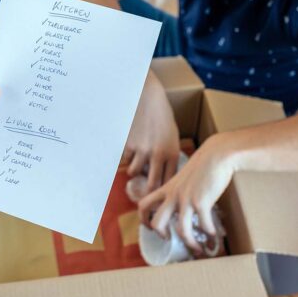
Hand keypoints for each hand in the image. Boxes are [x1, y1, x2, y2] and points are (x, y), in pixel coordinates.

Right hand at [122, 72, 181, 194]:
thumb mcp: (171, 137)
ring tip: (136, 160)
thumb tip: (163, 175)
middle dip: (147, 192)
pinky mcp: (128, 144)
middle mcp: (158, 154)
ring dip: (134, 169)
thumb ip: (168, 155)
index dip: (163, 192)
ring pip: (134, 172)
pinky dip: (126, 155)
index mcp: (172, 153)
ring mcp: (142, 150)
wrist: (148, 98)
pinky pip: (125, 158)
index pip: (169, 181)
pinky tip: (131, 145)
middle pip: (152, 185)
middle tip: (143, 195)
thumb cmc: (162, 117)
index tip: (160, 197)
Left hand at [137, 134, 232, 253]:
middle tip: (170, 239)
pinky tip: (214, 235)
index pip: (144, 204)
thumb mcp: (183, 177)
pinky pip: (203, 225)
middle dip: (162, 235)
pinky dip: (209, 233)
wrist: (217, 155)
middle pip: (157, 222)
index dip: (143, 218)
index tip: (150, 227)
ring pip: (181, 231)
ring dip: (190, 244)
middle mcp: (173, 196)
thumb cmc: (203, 165)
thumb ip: (178, 189)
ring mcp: (186, 200)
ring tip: (198, 248)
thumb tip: (182, 204)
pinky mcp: (202, 203)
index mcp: (167, 189)